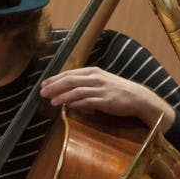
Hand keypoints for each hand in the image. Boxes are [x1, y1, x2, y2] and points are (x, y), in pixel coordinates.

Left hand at [40, 67, 174, 127]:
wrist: (137, 98)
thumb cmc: (118, 90)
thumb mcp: (101, 81)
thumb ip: (86, 83)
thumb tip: (69, 89)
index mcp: (93, 72)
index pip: (69, 73)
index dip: (55, 79)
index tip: (44, 84)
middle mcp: (95, 78)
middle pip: (70, 80)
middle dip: (54, 86)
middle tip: (42, 92)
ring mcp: (100, 89)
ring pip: (76, 91)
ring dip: (61, 96)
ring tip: (51, 101)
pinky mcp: (104, 100)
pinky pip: (86, 101)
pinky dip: (74, 103)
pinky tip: (66, 106)